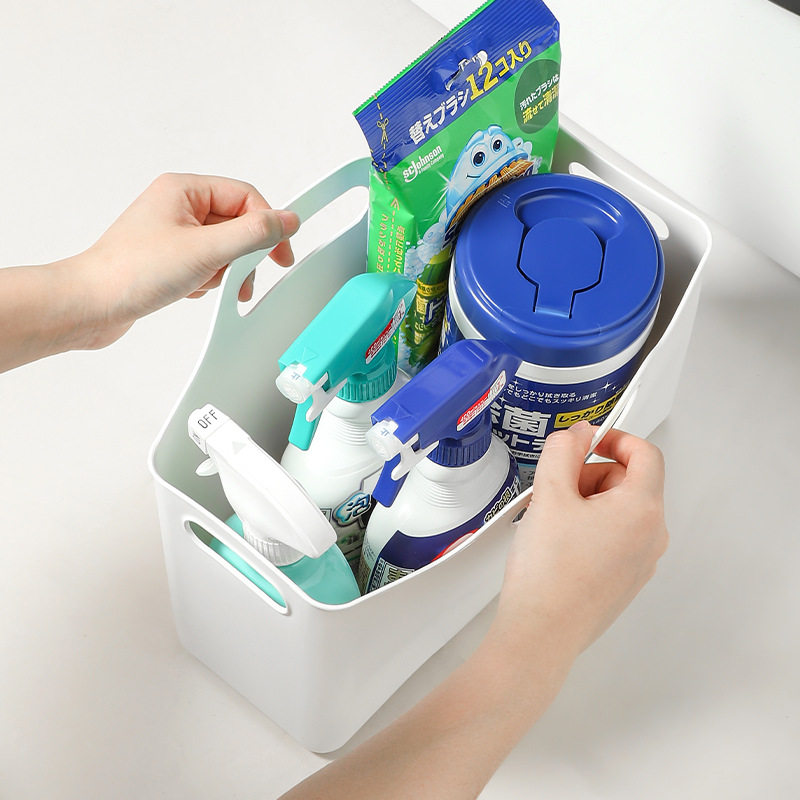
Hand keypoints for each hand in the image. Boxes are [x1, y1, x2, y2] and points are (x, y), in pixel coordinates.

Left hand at [76, 173, 299, 346]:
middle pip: (237, 223)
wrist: (92, 305)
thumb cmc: (134, 272)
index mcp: (184, 190)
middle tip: (245, 277)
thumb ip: (253, 233)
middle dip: (243, 254)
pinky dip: (208, 281)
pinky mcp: (169, 259)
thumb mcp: (206, 251)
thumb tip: (287, 220)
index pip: (245, 197)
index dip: (268, 225)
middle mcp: (178, 207)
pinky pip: (207, 265)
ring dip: (224, 272)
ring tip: (209, 285)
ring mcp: (173, 234)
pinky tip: (191, 290)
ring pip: (224, 247)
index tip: (281, 254)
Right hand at [494, 421, 668, 660]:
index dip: (615, 438)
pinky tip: (556, 546)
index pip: (646, 454)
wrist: (541, 633)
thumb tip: (577, 432)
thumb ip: (563, 451)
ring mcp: (641, 562)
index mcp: (642, 510)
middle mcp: (651, 536)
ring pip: (618, 511)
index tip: (586, 442)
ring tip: (551, 522)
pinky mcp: (624, 581)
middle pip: (628, 482)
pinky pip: (612, 538)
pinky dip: (587, 529)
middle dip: (590, 476)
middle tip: (554, 491)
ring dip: (585, 503)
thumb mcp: (549, 494)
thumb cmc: (549, 570)